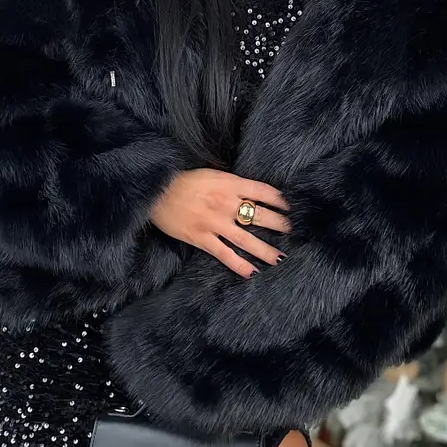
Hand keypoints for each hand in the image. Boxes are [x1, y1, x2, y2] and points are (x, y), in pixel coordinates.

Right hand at [150, 169, 289, 277]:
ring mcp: (215, 223)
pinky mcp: (202, 238)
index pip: (262, 192)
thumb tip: (249, 191)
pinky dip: (239, 265)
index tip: (287, 207)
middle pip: (259, 215)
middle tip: (290, 231)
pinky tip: (252, 272)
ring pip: (246, 239)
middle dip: (278, 224)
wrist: (157, 192)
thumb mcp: (211, 174)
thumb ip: (231, 183)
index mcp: (229, 185)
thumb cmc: (183, 181)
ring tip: (279, 257)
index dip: (278, 200)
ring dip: (265, 250)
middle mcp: (226, 204)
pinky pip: (225, 254)